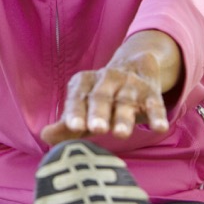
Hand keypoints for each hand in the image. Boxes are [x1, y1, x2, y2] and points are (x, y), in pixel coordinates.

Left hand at [40, 31, 179, 144]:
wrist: (136, 66)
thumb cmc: (100, 99)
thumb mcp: (82, 108)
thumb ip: (65, 124)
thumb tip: (44, 136)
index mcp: (84, 83)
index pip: (77, 98)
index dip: (75, 112)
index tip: (73, 127)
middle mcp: (106, 80)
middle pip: (101, 97)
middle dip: (98, 113)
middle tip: (96, 129)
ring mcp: (129, 85)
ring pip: (126, 102)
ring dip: (124, 118)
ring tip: (121, 134)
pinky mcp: (150, 93)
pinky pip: (154, 105)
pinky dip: (157, 116)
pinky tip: (159, 128)